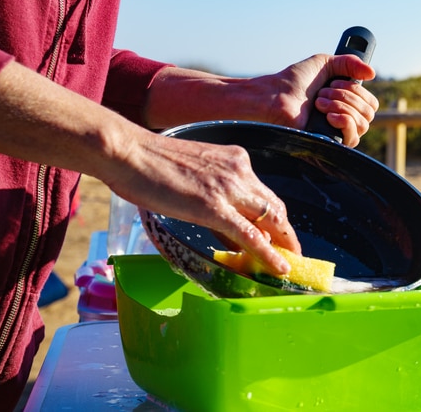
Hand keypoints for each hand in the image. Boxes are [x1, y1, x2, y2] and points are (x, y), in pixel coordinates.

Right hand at [107, 132, 299, 275]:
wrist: (127, 152)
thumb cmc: (149, 164)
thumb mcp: (194, 175)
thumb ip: (216, 200)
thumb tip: (232, 232)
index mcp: (235, 160)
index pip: (264, 194)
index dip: (277, 218)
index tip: (283, 236)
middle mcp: (239, 171)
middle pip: (275, 207)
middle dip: (286, 234)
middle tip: (293, 254)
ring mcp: (228, 187)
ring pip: (269, 220)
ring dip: (284, 245)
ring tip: (292, 265)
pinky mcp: (214, 206)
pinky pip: (249, 235)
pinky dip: (268, 254)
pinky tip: (279, 268)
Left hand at [252, 53, 377, 146]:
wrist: (276, 96)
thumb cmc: (294, 81)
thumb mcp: (324, 63)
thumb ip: (349, 63)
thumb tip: (372, 73)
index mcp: (346, 102)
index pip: (371, 103)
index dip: (356, 91)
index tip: (333, 83)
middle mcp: (345, 118)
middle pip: (369, 113)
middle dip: (346, 97)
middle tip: (322, 93)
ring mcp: (337, 132)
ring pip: (362, 124)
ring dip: (341, 107)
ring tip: (319, 103)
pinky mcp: (330, 144)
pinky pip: (352, 138)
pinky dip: (344, 121)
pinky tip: (328, 116)